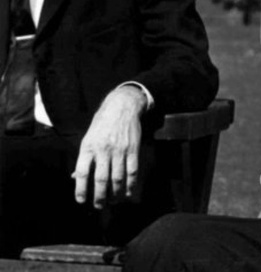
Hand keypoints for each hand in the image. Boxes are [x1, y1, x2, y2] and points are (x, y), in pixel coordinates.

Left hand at [72, 84, 146, 208]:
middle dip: (99, 196)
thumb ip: (84, 158)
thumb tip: (75, 177)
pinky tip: (128, 192)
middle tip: (99, 206)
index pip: (81, 172)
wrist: (122, 107)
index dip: (80, 189)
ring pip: (118, 178)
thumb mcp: (88, 137)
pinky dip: (131, 185)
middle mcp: (103, 149)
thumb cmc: (102, 124)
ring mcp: (119, 150)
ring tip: (113, 201)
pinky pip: (132, 171)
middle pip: (100, 179)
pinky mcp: (133, 149)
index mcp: (88, 147)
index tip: (81, 200)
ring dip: (115, 193)